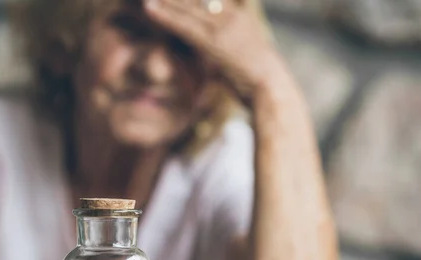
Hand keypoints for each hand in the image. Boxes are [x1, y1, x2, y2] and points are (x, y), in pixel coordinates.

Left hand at [144, 0, 282, 92]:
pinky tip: (150, 10)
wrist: (270, 89)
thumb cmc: (256, 79)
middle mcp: (232, 15)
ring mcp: (224, 27)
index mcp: (239, 15)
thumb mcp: (240, 56)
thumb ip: (221, 48)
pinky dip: (166, 17)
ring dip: (166, 1)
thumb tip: (208, 54)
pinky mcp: (215, 42)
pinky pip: (184, 26)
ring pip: (188, 7)